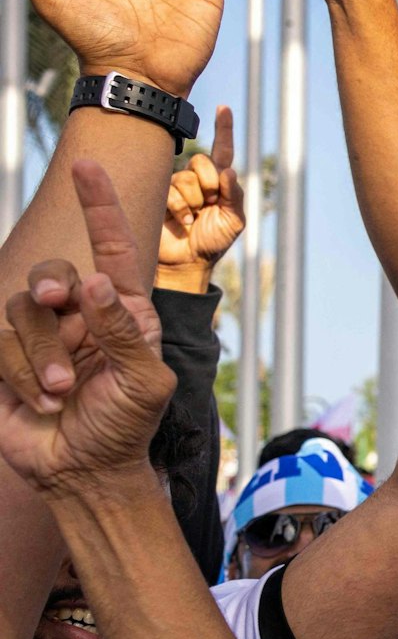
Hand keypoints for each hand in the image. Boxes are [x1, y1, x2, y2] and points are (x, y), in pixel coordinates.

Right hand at [0, 161, 173, 494]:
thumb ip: (123, 331)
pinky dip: (21, 376)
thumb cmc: (126, 427)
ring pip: (21, 311)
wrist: (83, 471)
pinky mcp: (6, 357)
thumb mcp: (144, 382)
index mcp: (124, 311)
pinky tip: (40, 403)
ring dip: (42, 357)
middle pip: (50, 273)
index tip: (88, 167)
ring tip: (62, 395)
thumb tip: (94, 282)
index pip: (112, 250)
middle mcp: (81, 314)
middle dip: (51, 290)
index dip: (99, 209)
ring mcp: (41, 335)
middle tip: (59, 302)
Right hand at [159, 106, 244, 293]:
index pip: (223, 151)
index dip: (224, 129)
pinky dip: (181, 210)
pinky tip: (183, 222)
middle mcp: (197, 180)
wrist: (187, 262)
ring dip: (194, 202)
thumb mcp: (233, 222)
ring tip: (193, 219)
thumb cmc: (213, 242)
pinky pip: (173, 192)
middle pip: (202, 162)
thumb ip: (235, 196)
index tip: (224, 108)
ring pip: (186, 178)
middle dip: (209, 185)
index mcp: (219, 182)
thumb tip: (230, 172)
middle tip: (209, 205)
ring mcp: (177, 186)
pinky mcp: (159, 195)